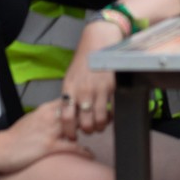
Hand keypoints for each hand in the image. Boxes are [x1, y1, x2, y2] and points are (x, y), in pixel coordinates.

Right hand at [0, 99, 93, 173]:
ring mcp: (50, 131)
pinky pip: (72, 147)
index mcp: (46, 108)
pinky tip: (90, 155)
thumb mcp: (33, 118)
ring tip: (99, 132)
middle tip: (104, 118)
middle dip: (92, 114)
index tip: (95, 106)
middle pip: (78, 110)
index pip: (71, 101)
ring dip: (90, 130)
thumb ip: (49, 115)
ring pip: (78, 126)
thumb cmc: (15, 136)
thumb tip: (62, 115)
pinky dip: (84, 151)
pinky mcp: (49, 146)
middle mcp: (50, 117)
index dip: (84, 104)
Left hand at [59, 18, 121, 137]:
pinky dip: (112, 116)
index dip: (69, 131)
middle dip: (87, 131)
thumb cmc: (83, 61)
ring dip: (100, 126)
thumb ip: (69, 96)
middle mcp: (83, 92)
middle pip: (84, 122)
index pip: (66, 118)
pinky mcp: (113, 87)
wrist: (99, 43)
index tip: (72, 136)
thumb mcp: (70, 78)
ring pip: (100, 119)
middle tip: (89, 130)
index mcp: (70, 89)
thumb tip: (69, 116)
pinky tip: (111, 115)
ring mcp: (99, 90)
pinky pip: (113, 108)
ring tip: (100, 125)